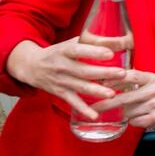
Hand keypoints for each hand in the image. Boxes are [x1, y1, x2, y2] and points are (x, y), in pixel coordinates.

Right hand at [6, 38, 125, 119]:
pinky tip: (95, 115)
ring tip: (112, 94)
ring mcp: (61, 81)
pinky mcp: (61, 93)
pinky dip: (83, 110)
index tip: (110, 54)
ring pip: (80, 87)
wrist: (32, 66)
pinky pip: (73, 102)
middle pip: (84, 71)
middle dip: (104, 73)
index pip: (79, 51)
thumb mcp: (70, 43)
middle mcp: (62, 66)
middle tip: (122, 73)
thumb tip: (116, 40)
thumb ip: (90, 41)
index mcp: (65, 51)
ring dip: (97, 91)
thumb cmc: (59, 52)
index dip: (94, 52)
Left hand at [93, 70, 154, 130]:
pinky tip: (142, 117)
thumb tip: (104, 78)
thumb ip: (131, 79)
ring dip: (126, 114)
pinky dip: (134, 121)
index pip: (131, 76)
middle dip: (107, 103)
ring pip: (128, 112)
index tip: (101, 83)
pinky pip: (135, 122)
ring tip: (135, 111)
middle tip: (94, 108)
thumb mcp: (148, 82)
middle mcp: (154, 90)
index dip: (115, 79)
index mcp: (151, 78)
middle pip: (124, 98)